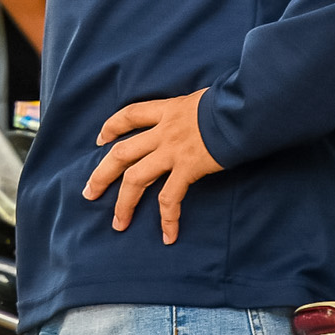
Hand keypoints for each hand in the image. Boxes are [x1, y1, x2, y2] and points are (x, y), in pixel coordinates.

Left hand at [83, 89, 221, 243]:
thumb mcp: (203, 100)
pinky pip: (170, 197)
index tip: (100, 140)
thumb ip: (192, 112)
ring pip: (136, 178)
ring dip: (124, 203)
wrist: (245, 108)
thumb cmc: (232, 102)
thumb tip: (197, 117)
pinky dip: (168, 218)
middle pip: (121, 153)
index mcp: (167, 110)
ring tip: (117, 224)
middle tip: (89, 192)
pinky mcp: (188, 168)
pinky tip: (167, 235)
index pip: (129, 116)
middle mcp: (163, 131)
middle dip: (102, 175)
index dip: (111, 127)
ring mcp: (172, 151)